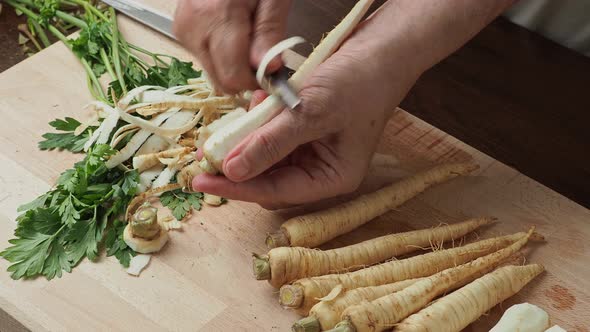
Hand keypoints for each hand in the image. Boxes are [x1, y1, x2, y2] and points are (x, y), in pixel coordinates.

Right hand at [173, 0, 291, 93]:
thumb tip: (270, 69)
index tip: (272, 73)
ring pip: (212, 71)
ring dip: (233, 66)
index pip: (233, 77)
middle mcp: (193, 27)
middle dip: (244, 76)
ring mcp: (183, 29)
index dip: (255, 82)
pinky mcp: (180, 29)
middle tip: (263, 56)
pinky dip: (221, 55)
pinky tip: (233, 34)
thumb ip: (269, 32)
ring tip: (248, 38)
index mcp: (217, 17)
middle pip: (220, 79)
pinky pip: (204, 57)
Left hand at [192, 25, 420, 208]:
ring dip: (248, 138)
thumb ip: (271, 142)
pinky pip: (271, 136)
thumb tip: (232, 170)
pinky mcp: (304, 132)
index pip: (275, 191)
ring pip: (265, 157)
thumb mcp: (312, 112)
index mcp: (332, 178)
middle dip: (238, 163)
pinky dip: (260, 122)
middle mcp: (320, 170)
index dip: (237, 188)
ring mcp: (312, 151)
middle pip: (267, 179)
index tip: (202, 182)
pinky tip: (261, 102)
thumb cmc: (359, 82)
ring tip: (246, 114)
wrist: (379, 51)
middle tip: (206, 150)